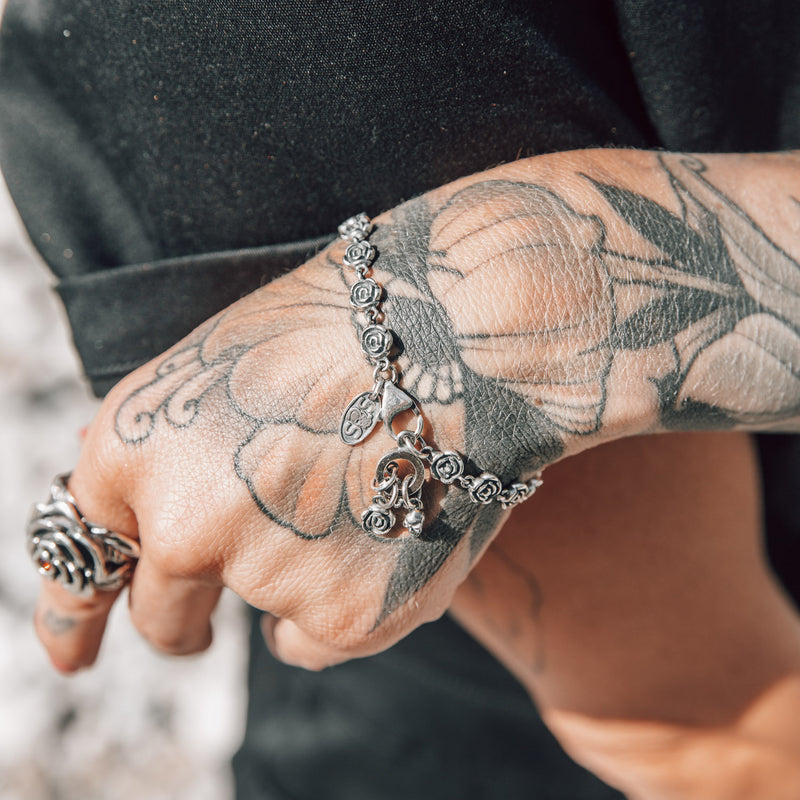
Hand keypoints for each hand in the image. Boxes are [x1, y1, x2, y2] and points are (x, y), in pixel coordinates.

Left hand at [32, 149, 799, 672]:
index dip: (82, 612)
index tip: (81, 653)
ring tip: (356, 504)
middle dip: (186, 618)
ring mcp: (263, 574)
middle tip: (211, 619)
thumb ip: (174, 460)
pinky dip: (345, 605)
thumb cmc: (344, 329)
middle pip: (163, 616)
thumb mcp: (221, 370)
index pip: (85, 559)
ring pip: (261, 624)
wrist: (460, 326)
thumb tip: (157, 526)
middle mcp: (182, 522)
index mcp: (135, 449)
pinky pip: (318, 640)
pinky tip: (382, 536)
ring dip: (292, 584)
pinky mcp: (346, 618)